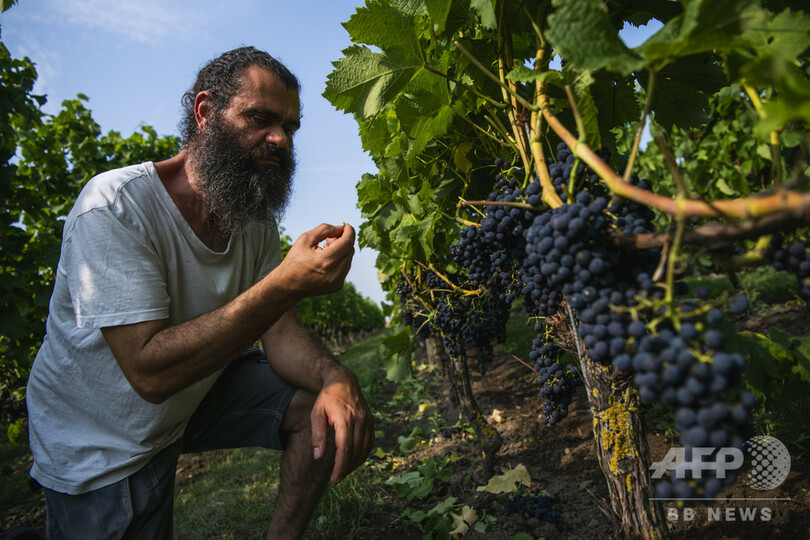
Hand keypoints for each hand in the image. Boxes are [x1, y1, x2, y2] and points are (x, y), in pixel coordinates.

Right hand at [276, 223, 354, 298]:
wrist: (288, 285)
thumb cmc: (295, 260)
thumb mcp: (305, 239)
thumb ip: (325, 229)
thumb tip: (341, 228)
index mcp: (326, 260)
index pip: (347, 241)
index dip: (349, 231)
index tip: (346, 226)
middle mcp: (335, 273)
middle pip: (350, 249)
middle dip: (343, 240)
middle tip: (329, 239)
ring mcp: (337, 281)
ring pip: (349, 258)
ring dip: (341, 250)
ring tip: (325, 250)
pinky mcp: (337, 286)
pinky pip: (345, 267)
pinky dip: (339, 260)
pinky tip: (326, 260)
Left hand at [310, 367, 374, 483]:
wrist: (343, 381)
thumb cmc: (326, 398)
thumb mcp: (316, 414)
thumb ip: (317, 435)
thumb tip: (318, 456)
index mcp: (345, 419)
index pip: (345, 449)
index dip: (340, 467)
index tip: (334, 479)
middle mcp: (359, 420)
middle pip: (356, 452)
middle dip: (346, 468)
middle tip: (337, 479)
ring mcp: (367, 420)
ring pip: (365, 449)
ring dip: (355, 464)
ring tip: (344, 472)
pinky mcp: (371, 421)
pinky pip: (370, 443)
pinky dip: (363, 455)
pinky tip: (354, 461)